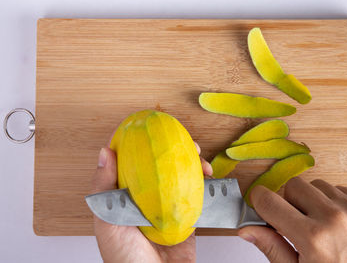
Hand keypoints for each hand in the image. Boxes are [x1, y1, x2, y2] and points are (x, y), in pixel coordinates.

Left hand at [92, 143, 212, 262]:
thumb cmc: (123, 257)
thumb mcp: (107, 219)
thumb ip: (104, 187)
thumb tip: (105, 152)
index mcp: (129, 196)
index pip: (137, 163)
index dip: (146, 144)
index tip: (155, 129)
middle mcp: (150, 199)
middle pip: (165, 168)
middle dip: (177, 151)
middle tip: (186, 142)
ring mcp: (170, 208)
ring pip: (184, 178)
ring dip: (195, 165)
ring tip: (202, 159)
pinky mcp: (188, 220)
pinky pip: (199, 197)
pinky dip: (206, 185)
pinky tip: (209, 177)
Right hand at [238, 177, 346, 262]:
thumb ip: (271, 247)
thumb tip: (247, 229)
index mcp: (312, 238)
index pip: (269, 201)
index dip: (259, 201)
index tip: (261, 205)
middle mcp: (334, 218)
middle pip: (293, 186)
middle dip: (289, 202)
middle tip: (297, 223)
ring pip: (316, 186)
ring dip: (313, 201)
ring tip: (321, 224)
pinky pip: (339, 189)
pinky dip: (334, 202)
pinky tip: (338, 222)